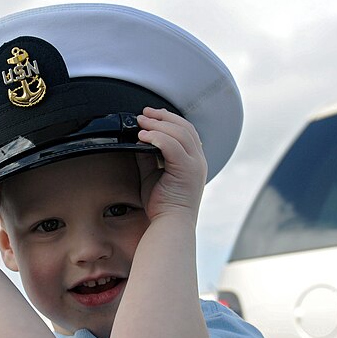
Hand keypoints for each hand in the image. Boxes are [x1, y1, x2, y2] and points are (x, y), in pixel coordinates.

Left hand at [135, 107, 207, 221]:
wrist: (170, 224)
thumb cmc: (162, 205)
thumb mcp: (152, 175)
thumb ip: (148, 157)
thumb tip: (138, 141)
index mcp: (194, 160)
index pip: (186, 131)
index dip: (169, 119)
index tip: (151, 114)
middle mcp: (198, 160)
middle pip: (184, 127)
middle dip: (162, 117)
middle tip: (143, 113)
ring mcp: (195, 164)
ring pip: (179, 133)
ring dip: (157, 125)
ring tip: (140, 122)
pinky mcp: (187, 169)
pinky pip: (172, 146)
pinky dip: (156, 138)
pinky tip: (143, 136)